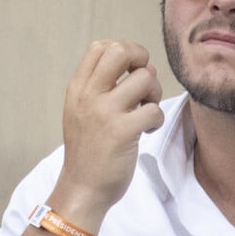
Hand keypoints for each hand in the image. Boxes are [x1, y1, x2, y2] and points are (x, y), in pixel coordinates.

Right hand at [50, 40, 163, 225]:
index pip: (100, 47)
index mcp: (77, 89)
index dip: (124, 50)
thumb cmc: (88, 150)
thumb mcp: (80, 112)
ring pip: (145, 78)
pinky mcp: (123, 132)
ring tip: (145, 110)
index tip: (130, 70)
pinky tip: (146, 130)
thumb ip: (99, 87)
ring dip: (154, 93)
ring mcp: (105, 113)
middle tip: (143, 82)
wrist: (82, 188)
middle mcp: (88, 96)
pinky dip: (157, 119)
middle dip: (141, 60)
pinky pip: (154, 109)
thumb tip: (139, 67)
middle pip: (121, 51)